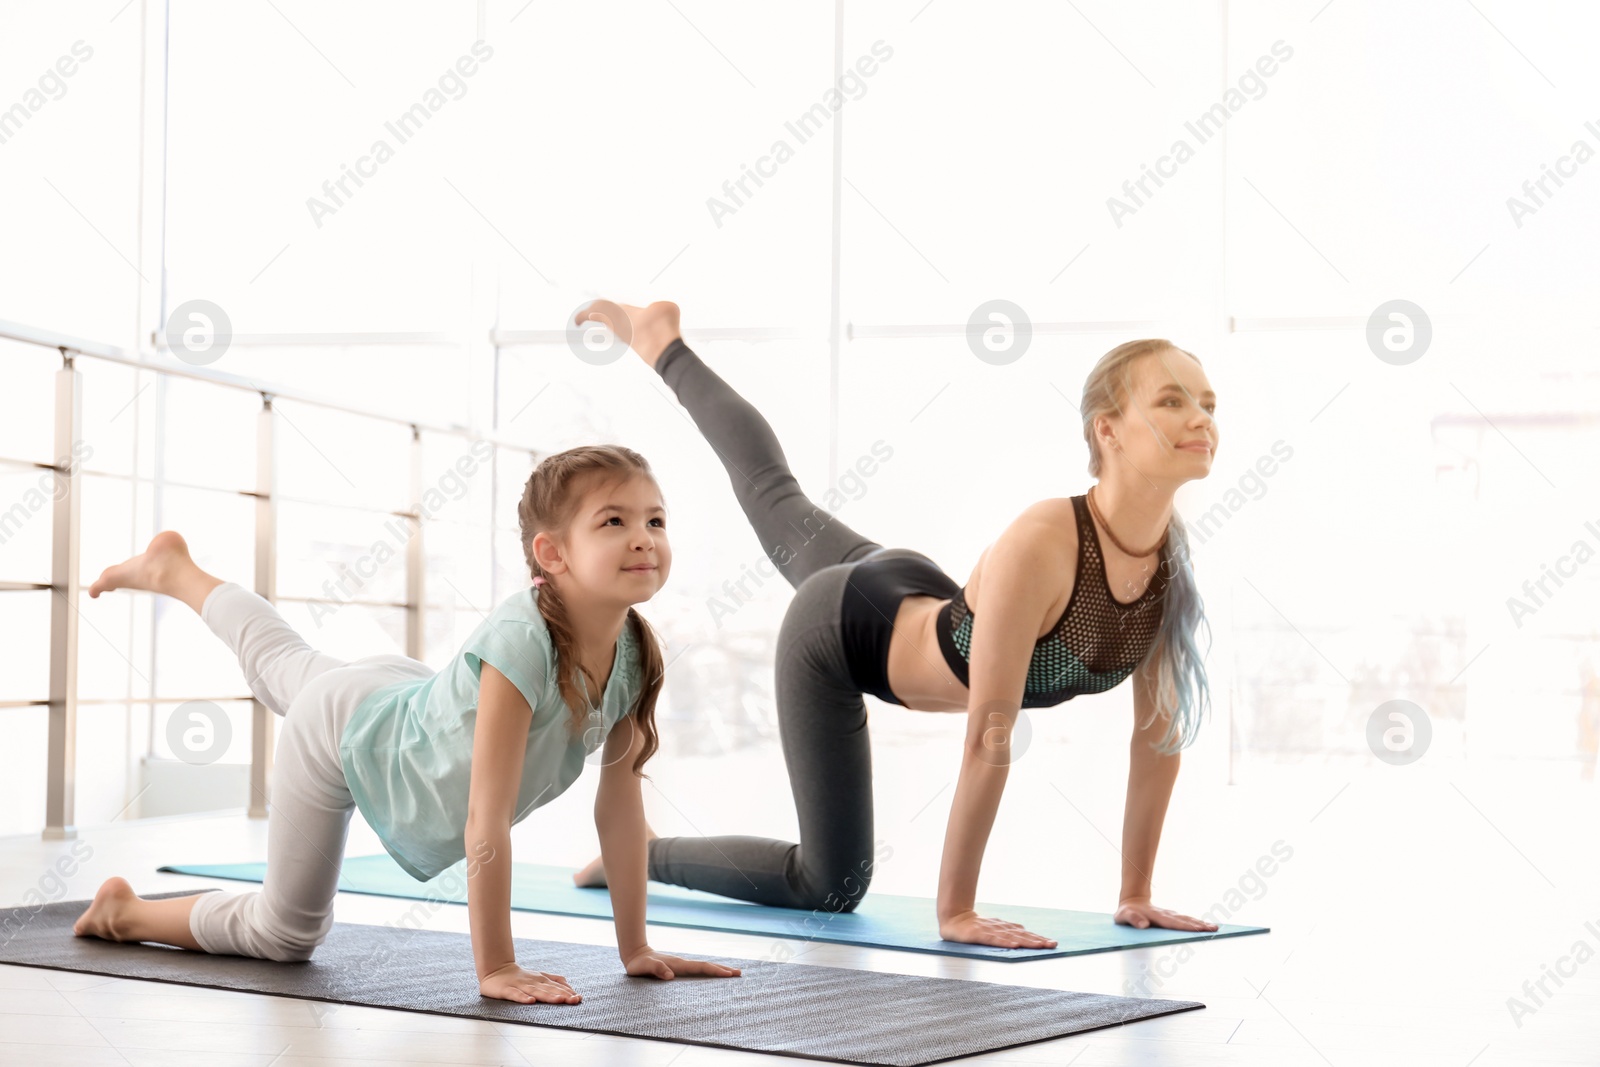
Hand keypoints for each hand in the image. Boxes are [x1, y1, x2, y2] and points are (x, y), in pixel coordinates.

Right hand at [479, 962, 581, 1003]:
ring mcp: (520, 985)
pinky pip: (515, 994)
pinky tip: (530, 1001)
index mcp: (541, 980)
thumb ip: (554, 981)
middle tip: (574, 1000)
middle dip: (562, 995)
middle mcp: (533, 982)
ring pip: (535, 991)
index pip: (557, 986)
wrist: (496, 970)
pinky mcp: (506, 990)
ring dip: (548, 996)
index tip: (579, 998)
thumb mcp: (539, 977)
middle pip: (549, 989)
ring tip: (559, 1000)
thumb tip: (570, 987)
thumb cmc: (520, 977)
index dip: (568, 992)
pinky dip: (523, 997)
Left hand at [623, 945, 742, 979]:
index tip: (728, 974)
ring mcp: (682, 964)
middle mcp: (683, 963)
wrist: (635, 954)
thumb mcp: (644, 968)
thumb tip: (670, 976)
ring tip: (732, 973)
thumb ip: (656, 969)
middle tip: (739, 973)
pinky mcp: (680, 968)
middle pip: (707, 965)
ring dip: (718, 970)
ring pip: (703, 967)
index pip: (700, 967)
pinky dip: (708, 971)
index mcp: (678, 964)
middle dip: (723, 969)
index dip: (714, 971)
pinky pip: (698, 970)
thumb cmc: (639, 964)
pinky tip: (712, 975)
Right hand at [938, 909, 1057, 948]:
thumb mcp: (993, 928)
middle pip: (1022, 936)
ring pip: (1011, 937)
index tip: (1052, 943)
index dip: (1038, 939)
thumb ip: (1007, 930)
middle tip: (1052, 945)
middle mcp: (1000, 928)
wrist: (953, 918)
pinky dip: (1004, 943)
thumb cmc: (974, 926)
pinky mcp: (978, 934)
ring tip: (1040, 946)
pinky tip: (1014, 946)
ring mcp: (989, 931)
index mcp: (1004, 928)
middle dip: (1038, 941)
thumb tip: (1023, 930)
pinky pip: (993, 939)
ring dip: (1027, 942)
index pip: (1024, 935)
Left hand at [1114, 897, 1217, 931]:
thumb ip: (1133, 919)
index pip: (1173, 923)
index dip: (1186, 927)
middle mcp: (1166, 915)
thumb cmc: (1126, 912)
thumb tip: (1144, 925)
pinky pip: (1186, 921)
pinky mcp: (1171, 917)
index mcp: (1156, 916)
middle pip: (1185, 921)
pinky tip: (1206, 927)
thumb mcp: (1123, 916)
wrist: (1131, 902)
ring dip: (1201, 924)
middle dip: (1199, 925)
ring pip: (1187, 919)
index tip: (1198, 929)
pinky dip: (1197, 923)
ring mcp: (1170, 915)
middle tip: (1214, 929)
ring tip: (1215, 928)